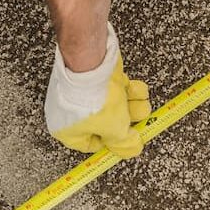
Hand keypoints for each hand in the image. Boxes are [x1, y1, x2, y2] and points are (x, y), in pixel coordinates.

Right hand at [44, 26, 150, 157]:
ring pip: (115, 105)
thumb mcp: (114, 129)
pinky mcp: (99, 78)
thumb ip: (123, 142)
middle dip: (126, 122)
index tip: (126, 143)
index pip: (91, 144)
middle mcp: (73, 112)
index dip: (112, 145)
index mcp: (67, 129)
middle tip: (139, 122)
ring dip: (133, 106)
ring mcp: (86, 93)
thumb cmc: (92, 96)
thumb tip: (130, 148)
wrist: (91, 62)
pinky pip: (117, 89)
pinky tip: (137, 91)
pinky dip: (131, 90)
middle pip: (106, 123)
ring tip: (142, 105)